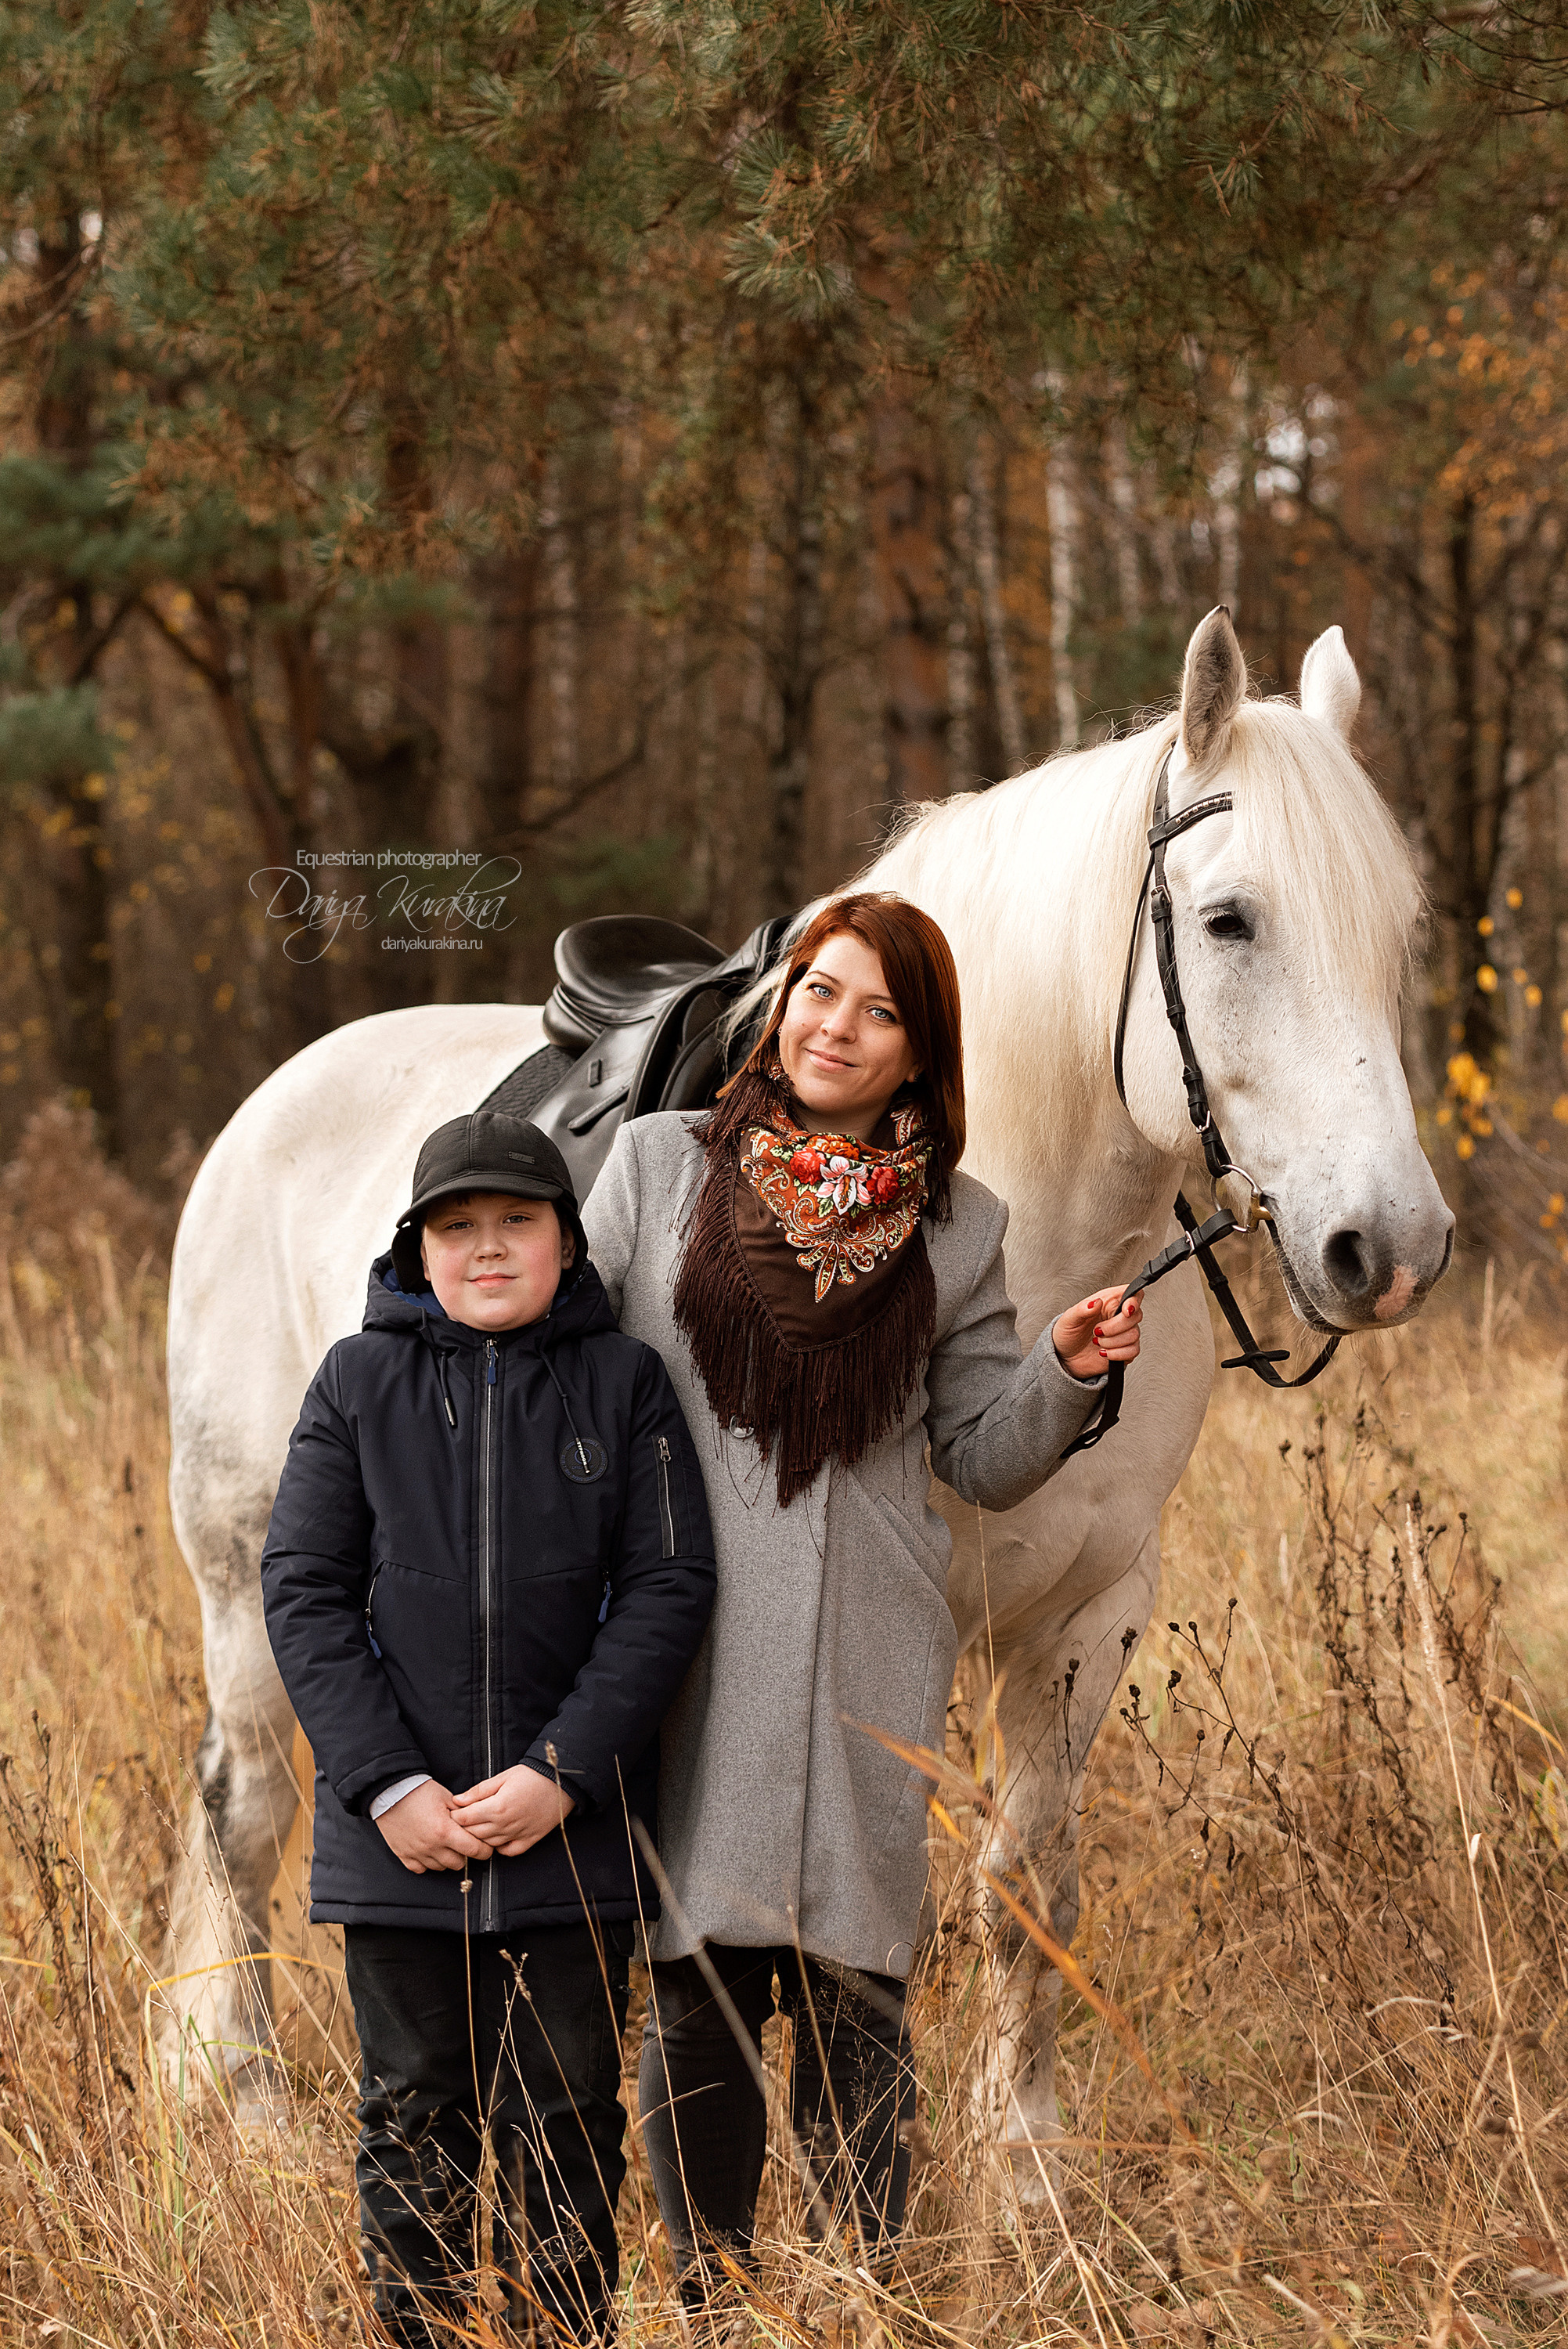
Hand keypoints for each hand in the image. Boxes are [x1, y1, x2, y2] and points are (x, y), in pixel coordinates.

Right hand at [376, 1780, 491, 1875]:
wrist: (392, 1792)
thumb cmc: (419, 1792)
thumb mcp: (447, 1797)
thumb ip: (463, 1813)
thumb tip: (477, 1822)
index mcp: (445, 1831)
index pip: (474, 1850)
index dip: (484, 1850)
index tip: (486, 1847)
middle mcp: (432, 1846)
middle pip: (459, 1863)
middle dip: (464, 1854)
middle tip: (462, 1842)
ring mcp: (417, 1853)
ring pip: (441, 1868)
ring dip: (446, 1858)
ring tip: (445, 1844)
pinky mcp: (404, 1856)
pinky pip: (422, 1869)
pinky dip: (428, 1862)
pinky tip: (430, 1850)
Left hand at [450, 1763, 575, 1857]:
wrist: (562, 1782)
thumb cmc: (532, 1776)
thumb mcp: (503, 1777)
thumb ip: (479, 1791)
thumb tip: (457, 1800)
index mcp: (496, 1807)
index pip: (464, 1819)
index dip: (455, 1815)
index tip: (453, 1811)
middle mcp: (505, 1825)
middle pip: (473, 1834)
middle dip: (464, 1827)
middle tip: (462, 1819)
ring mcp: (517, 1834)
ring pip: (488, 1844)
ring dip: (480, 1837)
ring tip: (478, 1827)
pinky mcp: (530, 1840)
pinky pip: (508, 1851)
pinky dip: (500, 1848)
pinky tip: (497, 1837)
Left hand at [1051, 1285, 1142, 1381]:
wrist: (1066, 1357)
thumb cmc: (1068, 1334)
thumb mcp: (1069, 1319)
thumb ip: (1082, 1309)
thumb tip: (1095, 1302)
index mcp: (1108, 1302)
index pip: (1133, 1294)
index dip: (1134, 1300)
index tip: (1125, 1311)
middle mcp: (1118, 1316)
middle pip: (1136, 1315)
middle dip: (1115, 1327)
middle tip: (1096, 1331)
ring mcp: (1124, 1333)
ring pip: (1134, 1335)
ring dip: (1112, 1342)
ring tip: (1097, 1342)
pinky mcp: (1125, 1350)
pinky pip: (1133, 1351)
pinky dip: (1117, 1354)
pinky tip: (1104, 1352)